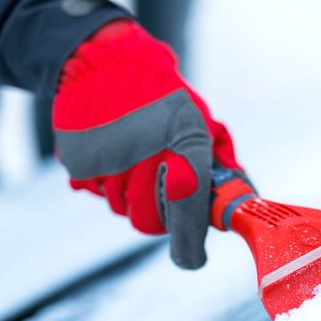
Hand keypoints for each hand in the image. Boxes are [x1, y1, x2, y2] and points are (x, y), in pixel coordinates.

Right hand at [53, 19, 240, 268]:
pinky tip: (112, 152)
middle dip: (159, 217)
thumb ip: (223, 163)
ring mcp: (108, 160)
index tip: (193, 259)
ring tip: (135, 160)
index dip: (190, 245)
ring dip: (129, 196)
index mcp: (186, 146)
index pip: (188, 213)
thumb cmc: (165, 98)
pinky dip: (103, 181)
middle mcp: (145, 157)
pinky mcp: (78, 161)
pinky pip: (92, 191)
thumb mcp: (203, 122)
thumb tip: (243, 198)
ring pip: (119, 208)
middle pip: (148, 223)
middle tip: (161, 192)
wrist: (108, 62)